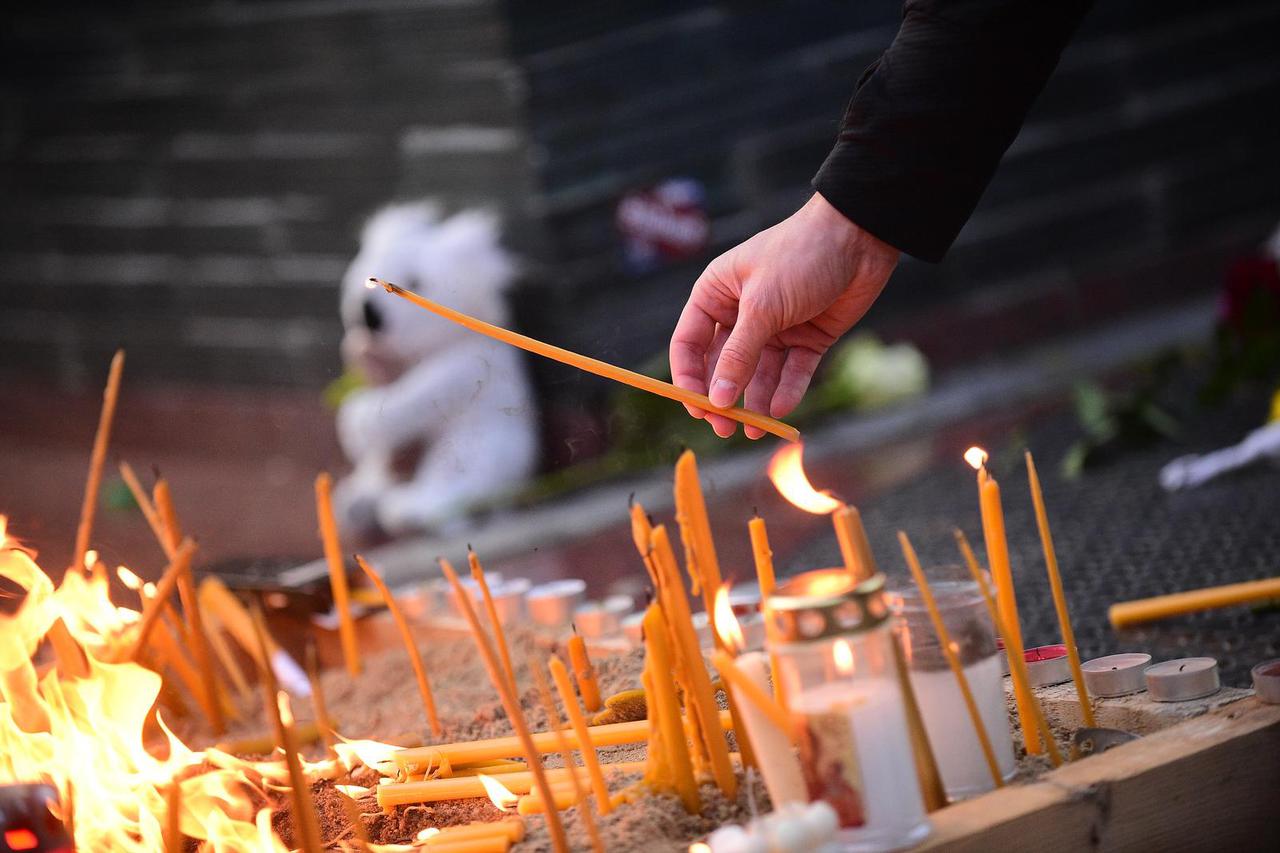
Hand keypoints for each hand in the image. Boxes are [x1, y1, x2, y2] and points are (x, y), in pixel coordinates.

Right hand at [670, 193, 899, 437]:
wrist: (861, 237)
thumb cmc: (800, 256)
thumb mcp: (762, 307)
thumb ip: (738, 355)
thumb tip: (715, 400)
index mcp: (716, 294)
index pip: (690, 344)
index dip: (689, 378)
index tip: (696, 409)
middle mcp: (742, 312)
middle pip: (723, 365)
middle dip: (724, 397)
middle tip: (726, 428)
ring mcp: (776, 327)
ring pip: (759, 374)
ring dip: (756, 402)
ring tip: (756, 430)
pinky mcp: (808, 337)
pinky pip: (792, 371)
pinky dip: (787, 390)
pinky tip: (781, 409)